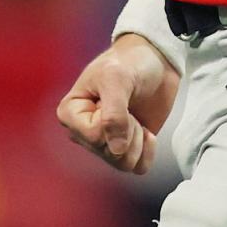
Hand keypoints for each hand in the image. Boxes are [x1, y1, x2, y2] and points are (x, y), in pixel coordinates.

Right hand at [57, 34, 180, 174]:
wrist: (156, 59)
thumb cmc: (129, 61)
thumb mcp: (117, 78)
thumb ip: (114, 114)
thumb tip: (116, 151)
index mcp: (71, 113)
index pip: (94, 136)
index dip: (114, 120)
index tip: (116, 97)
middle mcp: (84, 132)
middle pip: (109, 154)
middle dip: (128, 131)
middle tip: (129, 107)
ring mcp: (106, 142)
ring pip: (123, 164)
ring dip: (138, 141)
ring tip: (136, 117)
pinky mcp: (127, 147)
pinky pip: (138, 167)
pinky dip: (148, 151)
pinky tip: (147, 131)